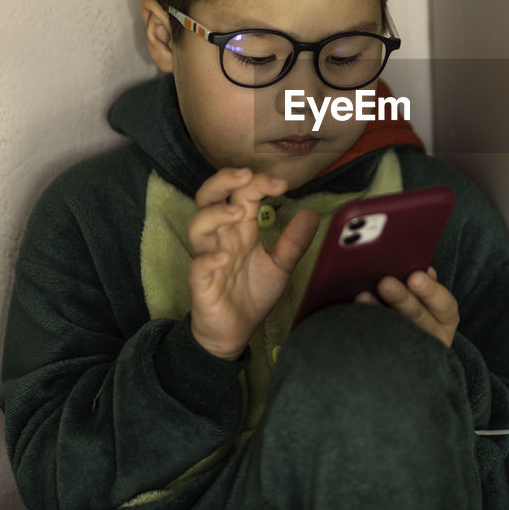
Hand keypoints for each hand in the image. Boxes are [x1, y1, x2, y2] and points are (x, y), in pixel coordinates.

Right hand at [187, 168, 318, 359]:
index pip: (242, 195)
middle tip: (245, 175)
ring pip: (197, 227)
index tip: (282, 185)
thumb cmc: (251, 294)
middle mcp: (221, 238)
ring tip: (238, 213)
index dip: (258, 183)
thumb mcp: (279, 266)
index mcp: (240, 230)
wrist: (234, 333)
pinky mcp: (201, 283)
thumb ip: (293, 242)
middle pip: (209, 198)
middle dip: (223, 182)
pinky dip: (208, 258)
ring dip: (215, 215)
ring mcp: (208, 258)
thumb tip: (311, 213)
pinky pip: (197, 266)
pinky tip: (224, 256)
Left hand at [355, 267, 458, 348]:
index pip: (445, 306)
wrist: (402, 352)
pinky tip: (356, 313)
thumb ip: (423, 283)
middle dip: (402, 299)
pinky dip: (367, 326)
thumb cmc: (414, 308)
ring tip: (363, 296)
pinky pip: (379, 344)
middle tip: (385, 283)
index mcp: (445, 319)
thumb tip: (420, 266)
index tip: (415, 276)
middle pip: (418, 318)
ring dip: (379, 311)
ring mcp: (411, 351)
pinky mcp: (391, 359)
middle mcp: (432, 337)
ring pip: (397, 332)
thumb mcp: (425, 297)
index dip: (431, 291)